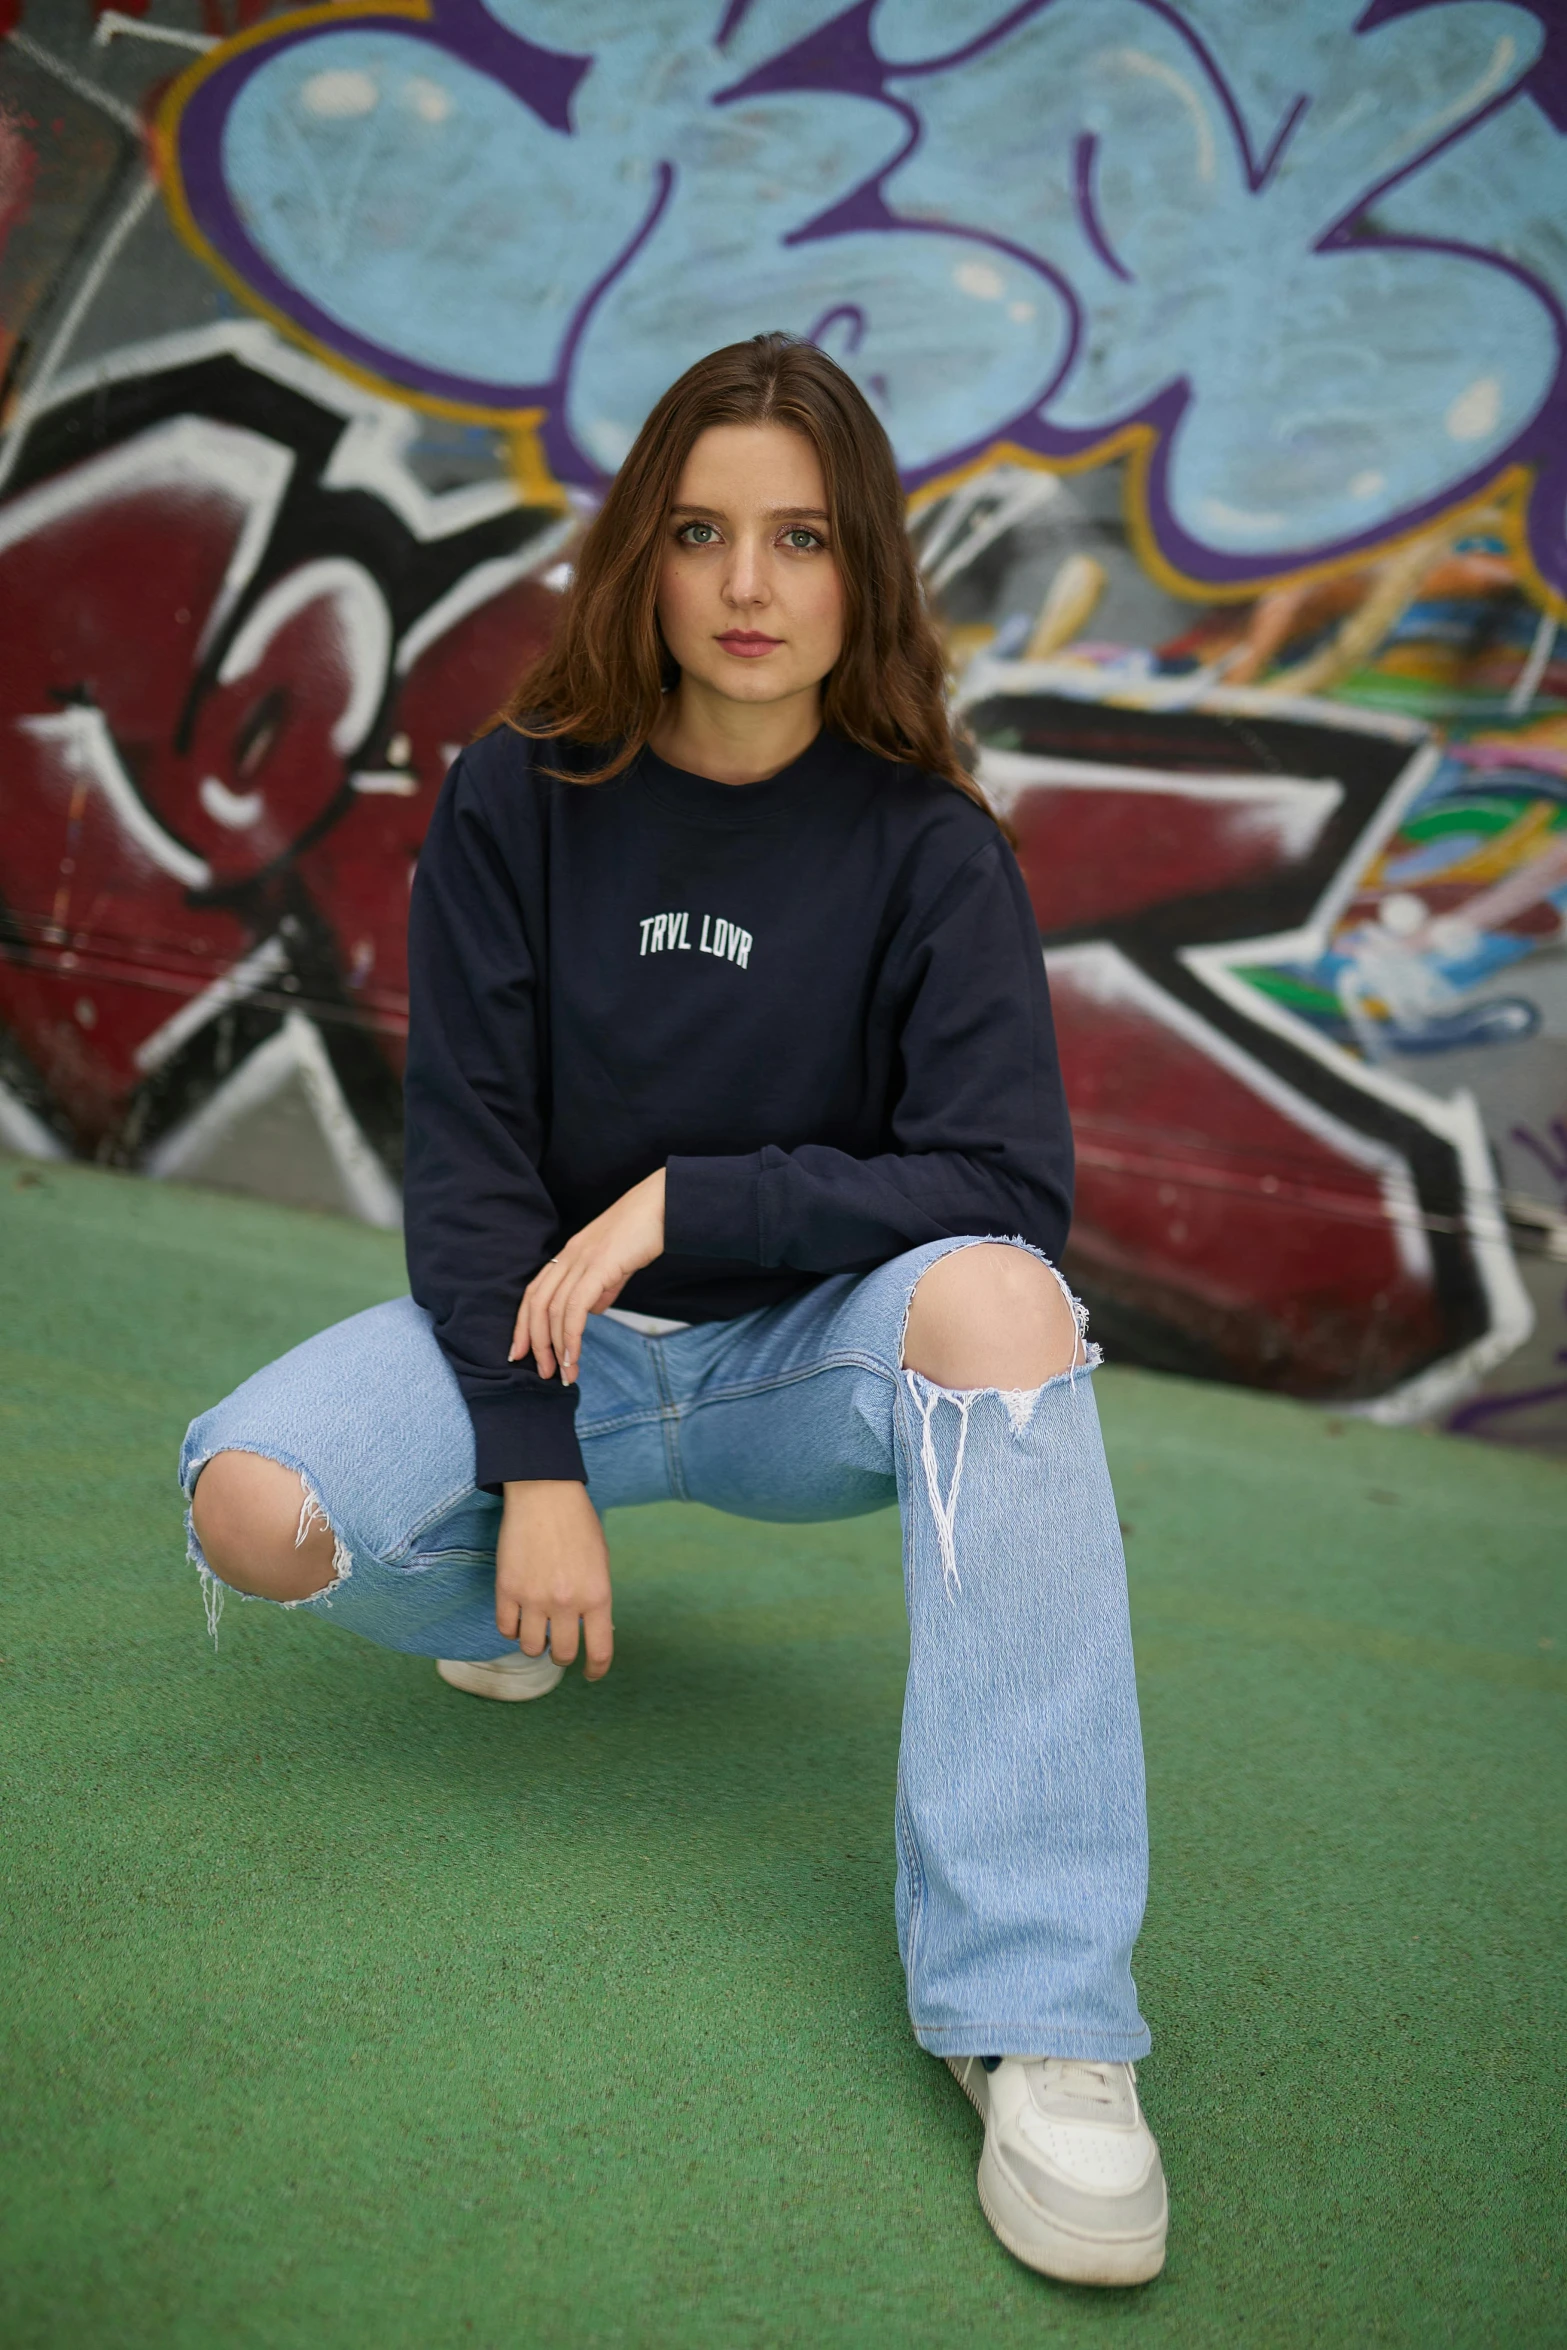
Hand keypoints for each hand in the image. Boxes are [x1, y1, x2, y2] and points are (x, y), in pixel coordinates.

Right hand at [496, 1480, 612, 1676]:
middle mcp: (566, 1603)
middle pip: (561, 1654)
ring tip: (536, 1631)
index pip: (599, 1651)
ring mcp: (534, 1598)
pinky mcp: (507, 1589)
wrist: (545, 1493)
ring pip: (530, 1647)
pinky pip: (505, 1628)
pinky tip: (517, 1618)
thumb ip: (595, 1597)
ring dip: (534, 1644)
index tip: (591, 1674)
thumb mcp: (600, 1562)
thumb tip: (588, 1629)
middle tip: (558, 1646)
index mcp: (597, 1596)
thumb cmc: (578, 1524)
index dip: (596, 1669)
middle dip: (561, 1655)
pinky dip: (511, 1629)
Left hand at [510, 1167, 665, 1386]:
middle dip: (534, 1342)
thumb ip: (604, 1287)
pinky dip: (570, 1336)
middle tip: (542, 1373)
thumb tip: (594, 1312)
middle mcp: (569, 1256)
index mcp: (570, 1254)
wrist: (666, 1203)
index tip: (521, 1352)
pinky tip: (573, 1357)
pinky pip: (575, 1308)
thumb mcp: (619, 1263)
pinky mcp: (599, 1266)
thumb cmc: (646, 1230)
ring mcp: (582, 1260)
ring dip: (554, 1347)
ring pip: (552, 1310)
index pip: (535, 1292)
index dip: (524, 1324)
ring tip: (563, 1374)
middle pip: (536, 1304)